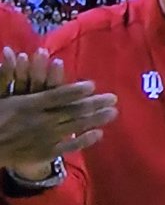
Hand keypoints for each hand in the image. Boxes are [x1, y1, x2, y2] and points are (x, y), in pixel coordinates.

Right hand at [0, 48, 116, 169]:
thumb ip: (5, 74)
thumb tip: (11, 51)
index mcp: (27, 104)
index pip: (57, 95)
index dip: (76, 90)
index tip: (92, 85)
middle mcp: (39, 121)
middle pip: (73, 111)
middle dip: (95, 104)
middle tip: (113, 98)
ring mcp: (44, 138)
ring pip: (75, 127)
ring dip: (96, 119)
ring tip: (113, 112)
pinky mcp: (43, 153)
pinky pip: (67, 147)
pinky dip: (84, 140)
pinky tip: (98, 133)